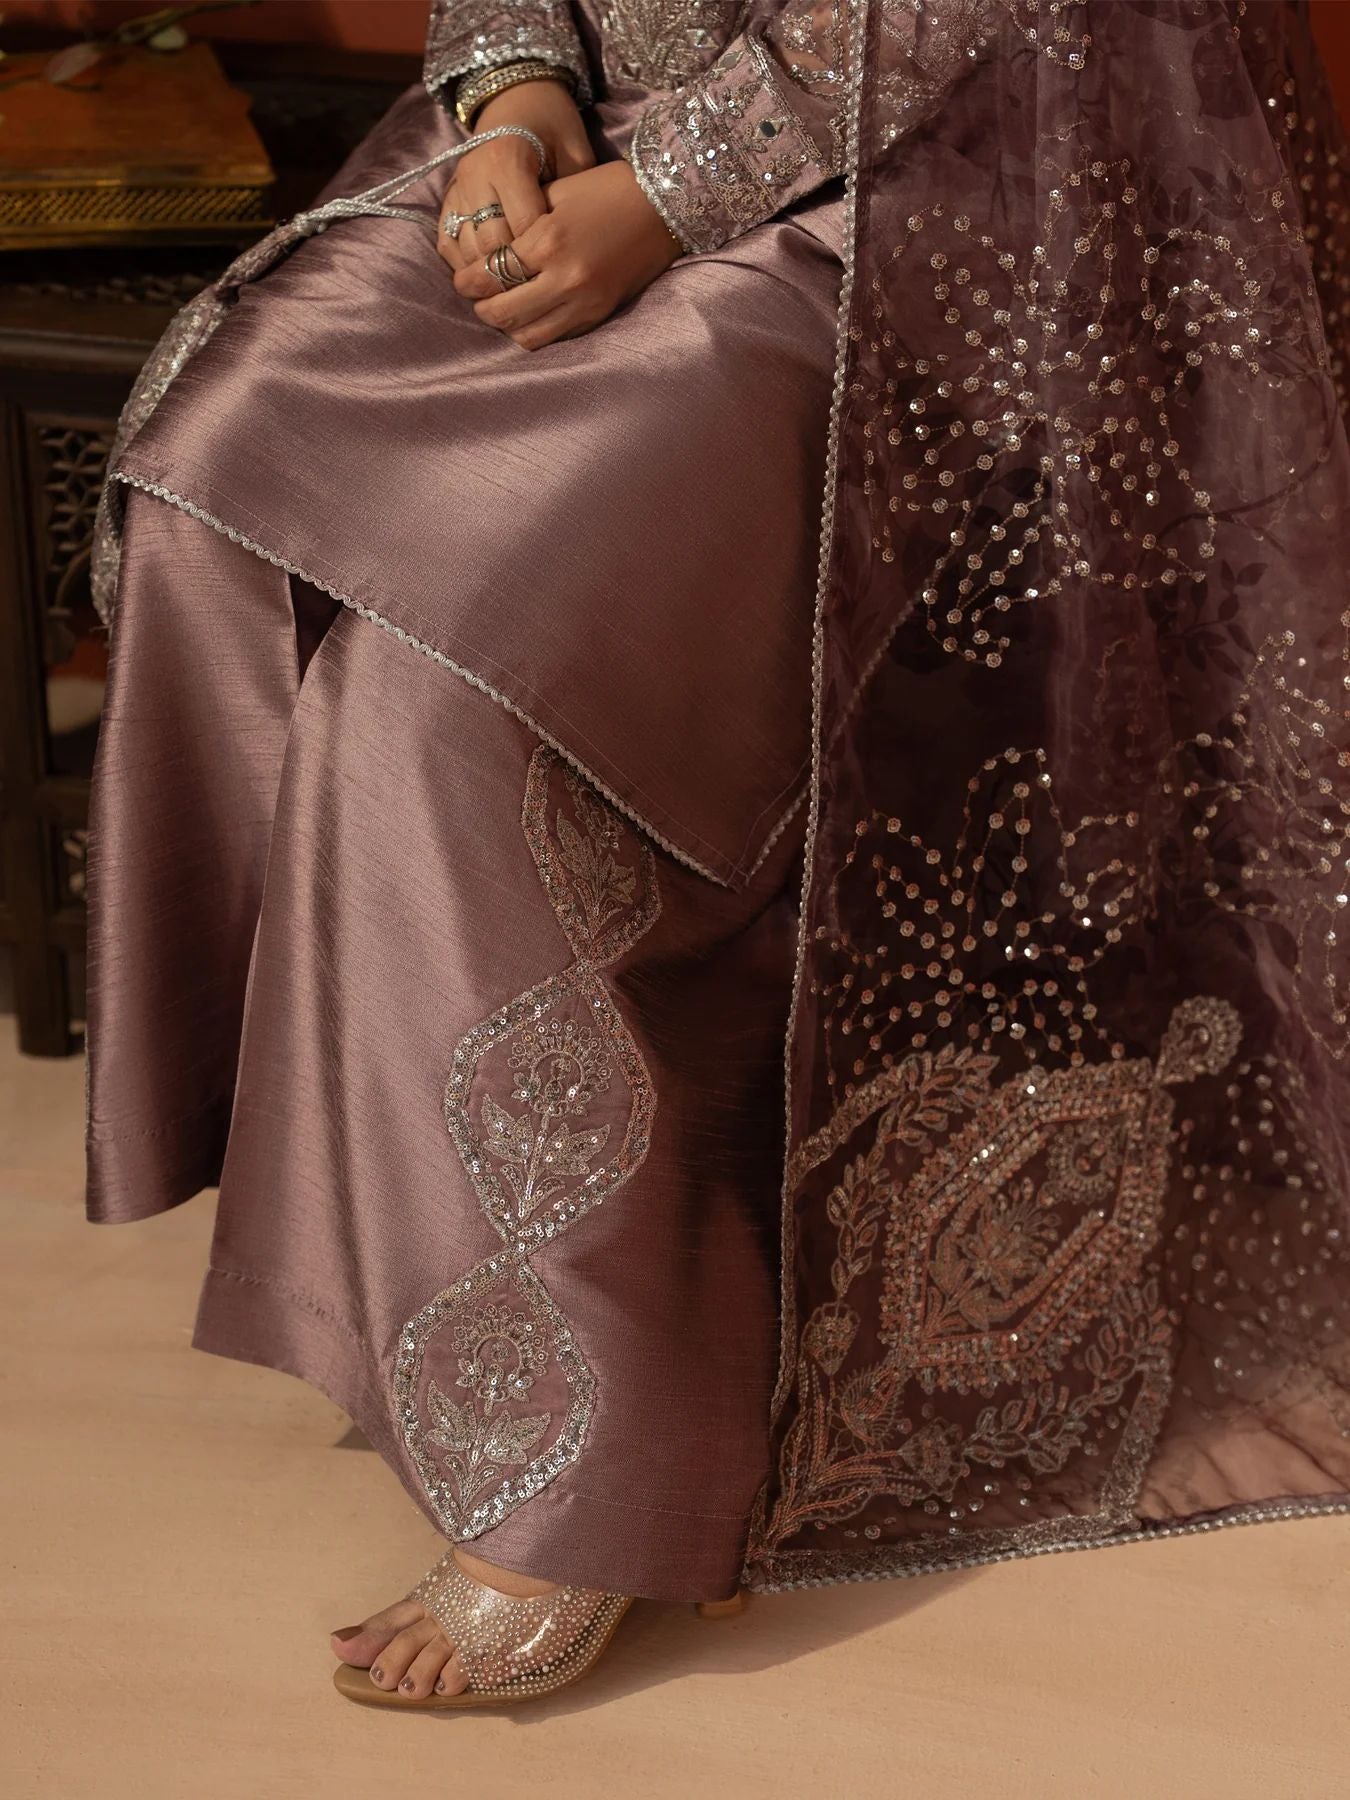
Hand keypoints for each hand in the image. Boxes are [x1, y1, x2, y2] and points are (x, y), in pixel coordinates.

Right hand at [437, 80, 594, 273]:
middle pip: (492, 245)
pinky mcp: (447, 199)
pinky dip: (466, 266)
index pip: (524, 227)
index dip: (543, 255)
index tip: (561, 268)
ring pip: (467, 251)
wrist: (517, 97)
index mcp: (507, 158)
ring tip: (516, 288)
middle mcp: (475, 173)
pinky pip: (448, 245)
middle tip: (540, 287)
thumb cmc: (554, 125)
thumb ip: (573, 197)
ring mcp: (457, 187)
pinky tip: (490, 275)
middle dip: (515, 272)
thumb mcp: (575, 152)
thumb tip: (574, 246)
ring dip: (490, 275)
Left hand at [454, 160, 682, 349]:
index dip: (467, 281)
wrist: (661, 208)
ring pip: (526, 335)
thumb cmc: (605, 191)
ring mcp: (583, 302)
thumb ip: (519, 223)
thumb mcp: (556, 195)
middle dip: (481, 307)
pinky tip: (530, 313)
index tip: (461, 279)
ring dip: (507, 325)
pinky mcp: (597, 315)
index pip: (491, 273)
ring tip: (502, 307)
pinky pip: (554, 337)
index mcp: (548, 241)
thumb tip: (486, 249)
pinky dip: (535, 329)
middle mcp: (564, 278)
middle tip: (476, 297)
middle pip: (502, 312)